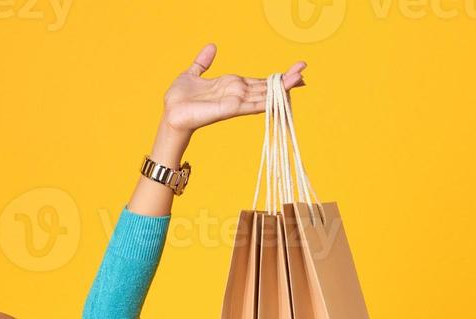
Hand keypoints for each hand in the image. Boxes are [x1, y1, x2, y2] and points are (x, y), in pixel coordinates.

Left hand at [162, 43, 306, 136]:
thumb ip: (203, 62)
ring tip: (301, 78)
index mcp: (231, 85)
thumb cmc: (179, 99)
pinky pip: (253, 104)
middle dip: (285, 79)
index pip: (258, 80)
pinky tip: (281, 94)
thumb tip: (212, 46)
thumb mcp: (192, 73)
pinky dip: (268, 99)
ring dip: (282, 87)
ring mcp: (236, 102)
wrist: (171, 115)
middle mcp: (237, 94)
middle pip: (266, 86)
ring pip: (264, 94)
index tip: (293, 69)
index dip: (275, 76)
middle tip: (304, 70)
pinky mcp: (231, 109)